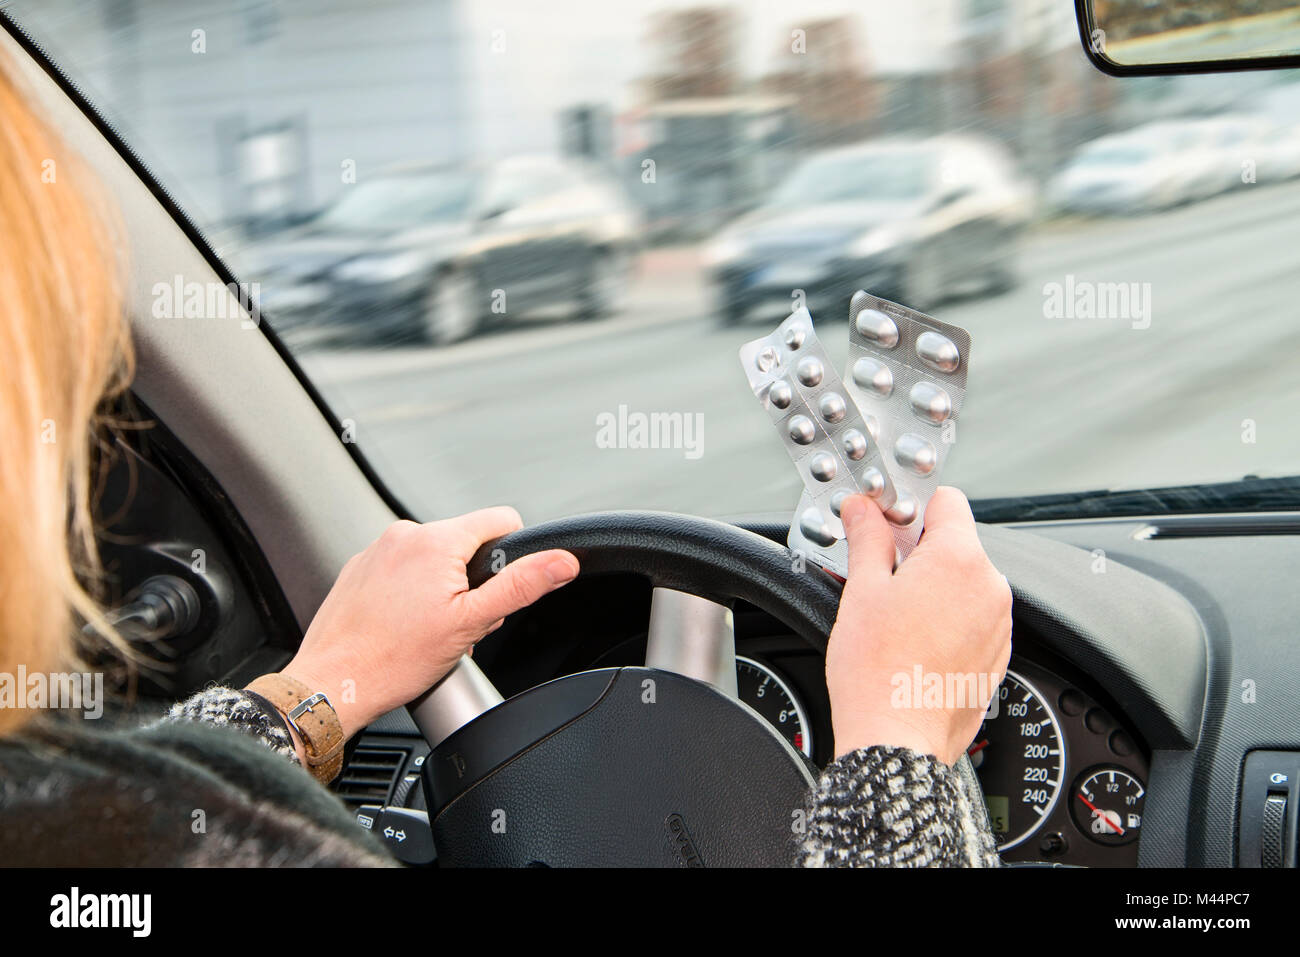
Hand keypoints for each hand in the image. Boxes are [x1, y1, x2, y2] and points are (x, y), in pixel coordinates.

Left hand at [278, 508, 578, 739]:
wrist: (332, 682)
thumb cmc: (394, 660)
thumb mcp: (472, 623)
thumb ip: (521, 586)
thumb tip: (561, 561)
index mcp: (437, 540)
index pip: (502, 520)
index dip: (512, 555)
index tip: (496, 590)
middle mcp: (405, 535)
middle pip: (467, 543)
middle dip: (474, 580)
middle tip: (458, 622)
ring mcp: (378, 549)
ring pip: (434, 558)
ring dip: (442, 587)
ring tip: (427, 628)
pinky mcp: (360, 567)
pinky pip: (403, 569)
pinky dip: (411, 592)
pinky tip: (402, 625)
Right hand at [825, 487, 1011, 765]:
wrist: (896, 739)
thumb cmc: (878, 673)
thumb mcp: (862, 590)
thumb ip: (867, 537)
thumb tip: (863, 509)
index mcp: (959, 559)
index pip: (947, 500)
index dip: (911, 506)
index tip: (886, 520)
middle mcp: (990, 587)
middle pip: (956, 544)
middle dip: (919, 552)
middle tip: (879, 575)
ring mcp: (998, 624)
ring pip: (964, 583)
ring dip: (933, 588)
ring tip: (894, 617)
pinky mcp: (996, 656)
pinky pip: (973, 619)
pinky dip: (947, 621)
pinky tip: (913, 641)